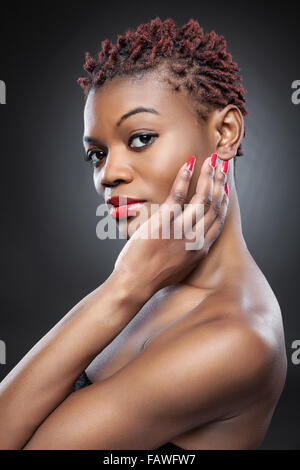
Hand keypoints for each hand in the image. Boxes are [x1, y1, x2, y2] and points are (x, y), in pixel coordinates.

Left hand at [113, 154, 228, 297]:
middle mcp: (195, 239)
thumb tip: (188, 238)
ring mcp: (180, 231)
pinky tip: (188, 165)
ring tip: (211, 161)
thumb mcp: (179, 266)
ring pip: (202, 199)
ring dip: (209, 177)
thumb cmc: (152, 277)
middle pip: (214, 206)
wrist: (135, 284)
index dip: (224, 201)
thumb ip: (187, 251)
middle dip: (220, 183)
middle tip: (222, 166)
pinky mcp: (164, 223)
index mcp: (200, 250)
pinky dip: (184, 178)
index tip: (225, 188)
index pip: (218, 220)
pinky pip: (178, 195)